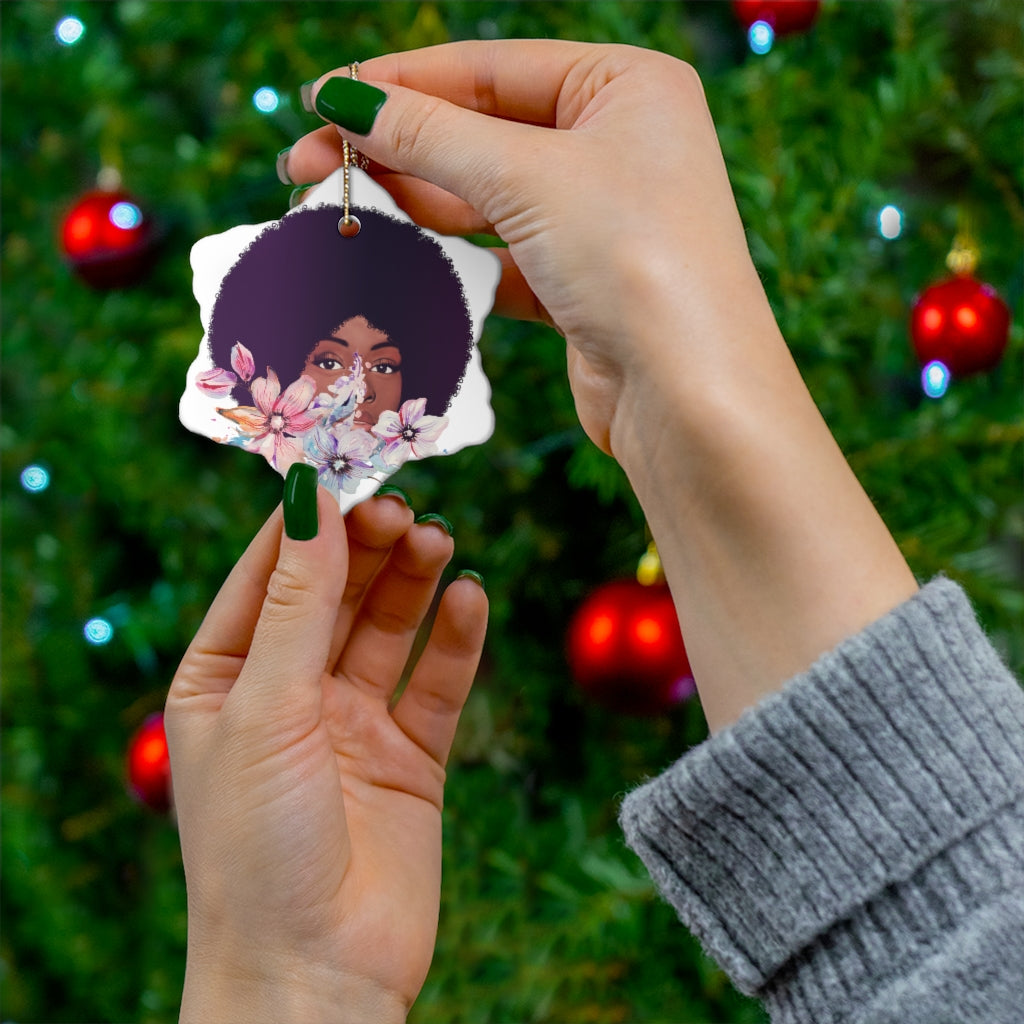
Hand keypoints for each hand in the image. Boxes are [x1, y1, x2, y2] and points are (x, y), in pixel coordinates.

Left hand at [165, 488, 486, 1022]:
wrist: (316, 976)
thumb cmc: (257, 848)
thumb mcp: (266, 708)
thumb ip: (297, 602)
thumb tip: (310, 497)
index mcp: (226, 679)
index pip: (268, 574)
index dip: (307, 519)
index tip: (346, 463)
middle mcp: (289, 694)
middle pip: (335, 593)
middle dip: (367, 546)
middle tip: (404, 506)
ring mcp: (352, 724)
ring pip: (389, 627)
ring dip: (413, 581)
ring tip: (439, 540)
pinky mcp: (411, 756)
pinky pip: (437, 682)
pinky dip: (456, 639)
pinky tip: (471, 598)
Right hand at [285, 41, 915, 731]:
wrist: (691, 398)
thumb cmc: (635, 260)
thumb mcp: (526, 178)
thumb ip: (430, 135)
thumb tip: (345, 98)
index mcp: (625, 86)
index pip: (489, 68)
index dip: (398, 84)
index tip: (320, 102)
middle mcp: (618, 144)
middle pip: (481, 132)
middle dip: (395, 150)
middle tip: (306, 168)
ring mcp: (600, 218)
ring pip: (486, 198)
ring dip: (414, 205)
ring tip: (339, 211)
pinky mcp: (581, 283)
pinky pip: (500, 255)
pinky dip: (449, 258)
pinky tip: (394, 257)